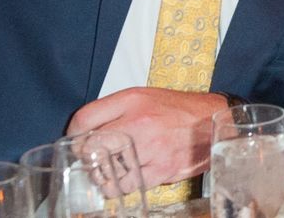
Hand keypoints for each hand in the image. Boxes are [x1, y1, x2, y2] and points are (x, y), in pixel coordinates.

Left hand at [67, 87, 227, 186]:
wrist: (209, 121)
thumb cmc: (174, 109)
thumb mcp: (141, 96)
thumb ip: (113, 108)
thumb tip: (86, 128)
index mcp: (131, 101)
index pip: (85, 119)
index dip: (74, 134)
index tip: (77, 141)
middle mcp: (139, 123)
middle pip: (91, 147)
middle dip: (86, 156)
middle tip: (91, 158)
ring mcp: (150, 148)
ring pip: (107, 171)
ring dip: (101, 174)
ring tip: (107, 170)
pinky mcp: (161, 170)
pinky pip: (127, 186)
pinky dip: (120, 186)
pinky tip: (124, 178)